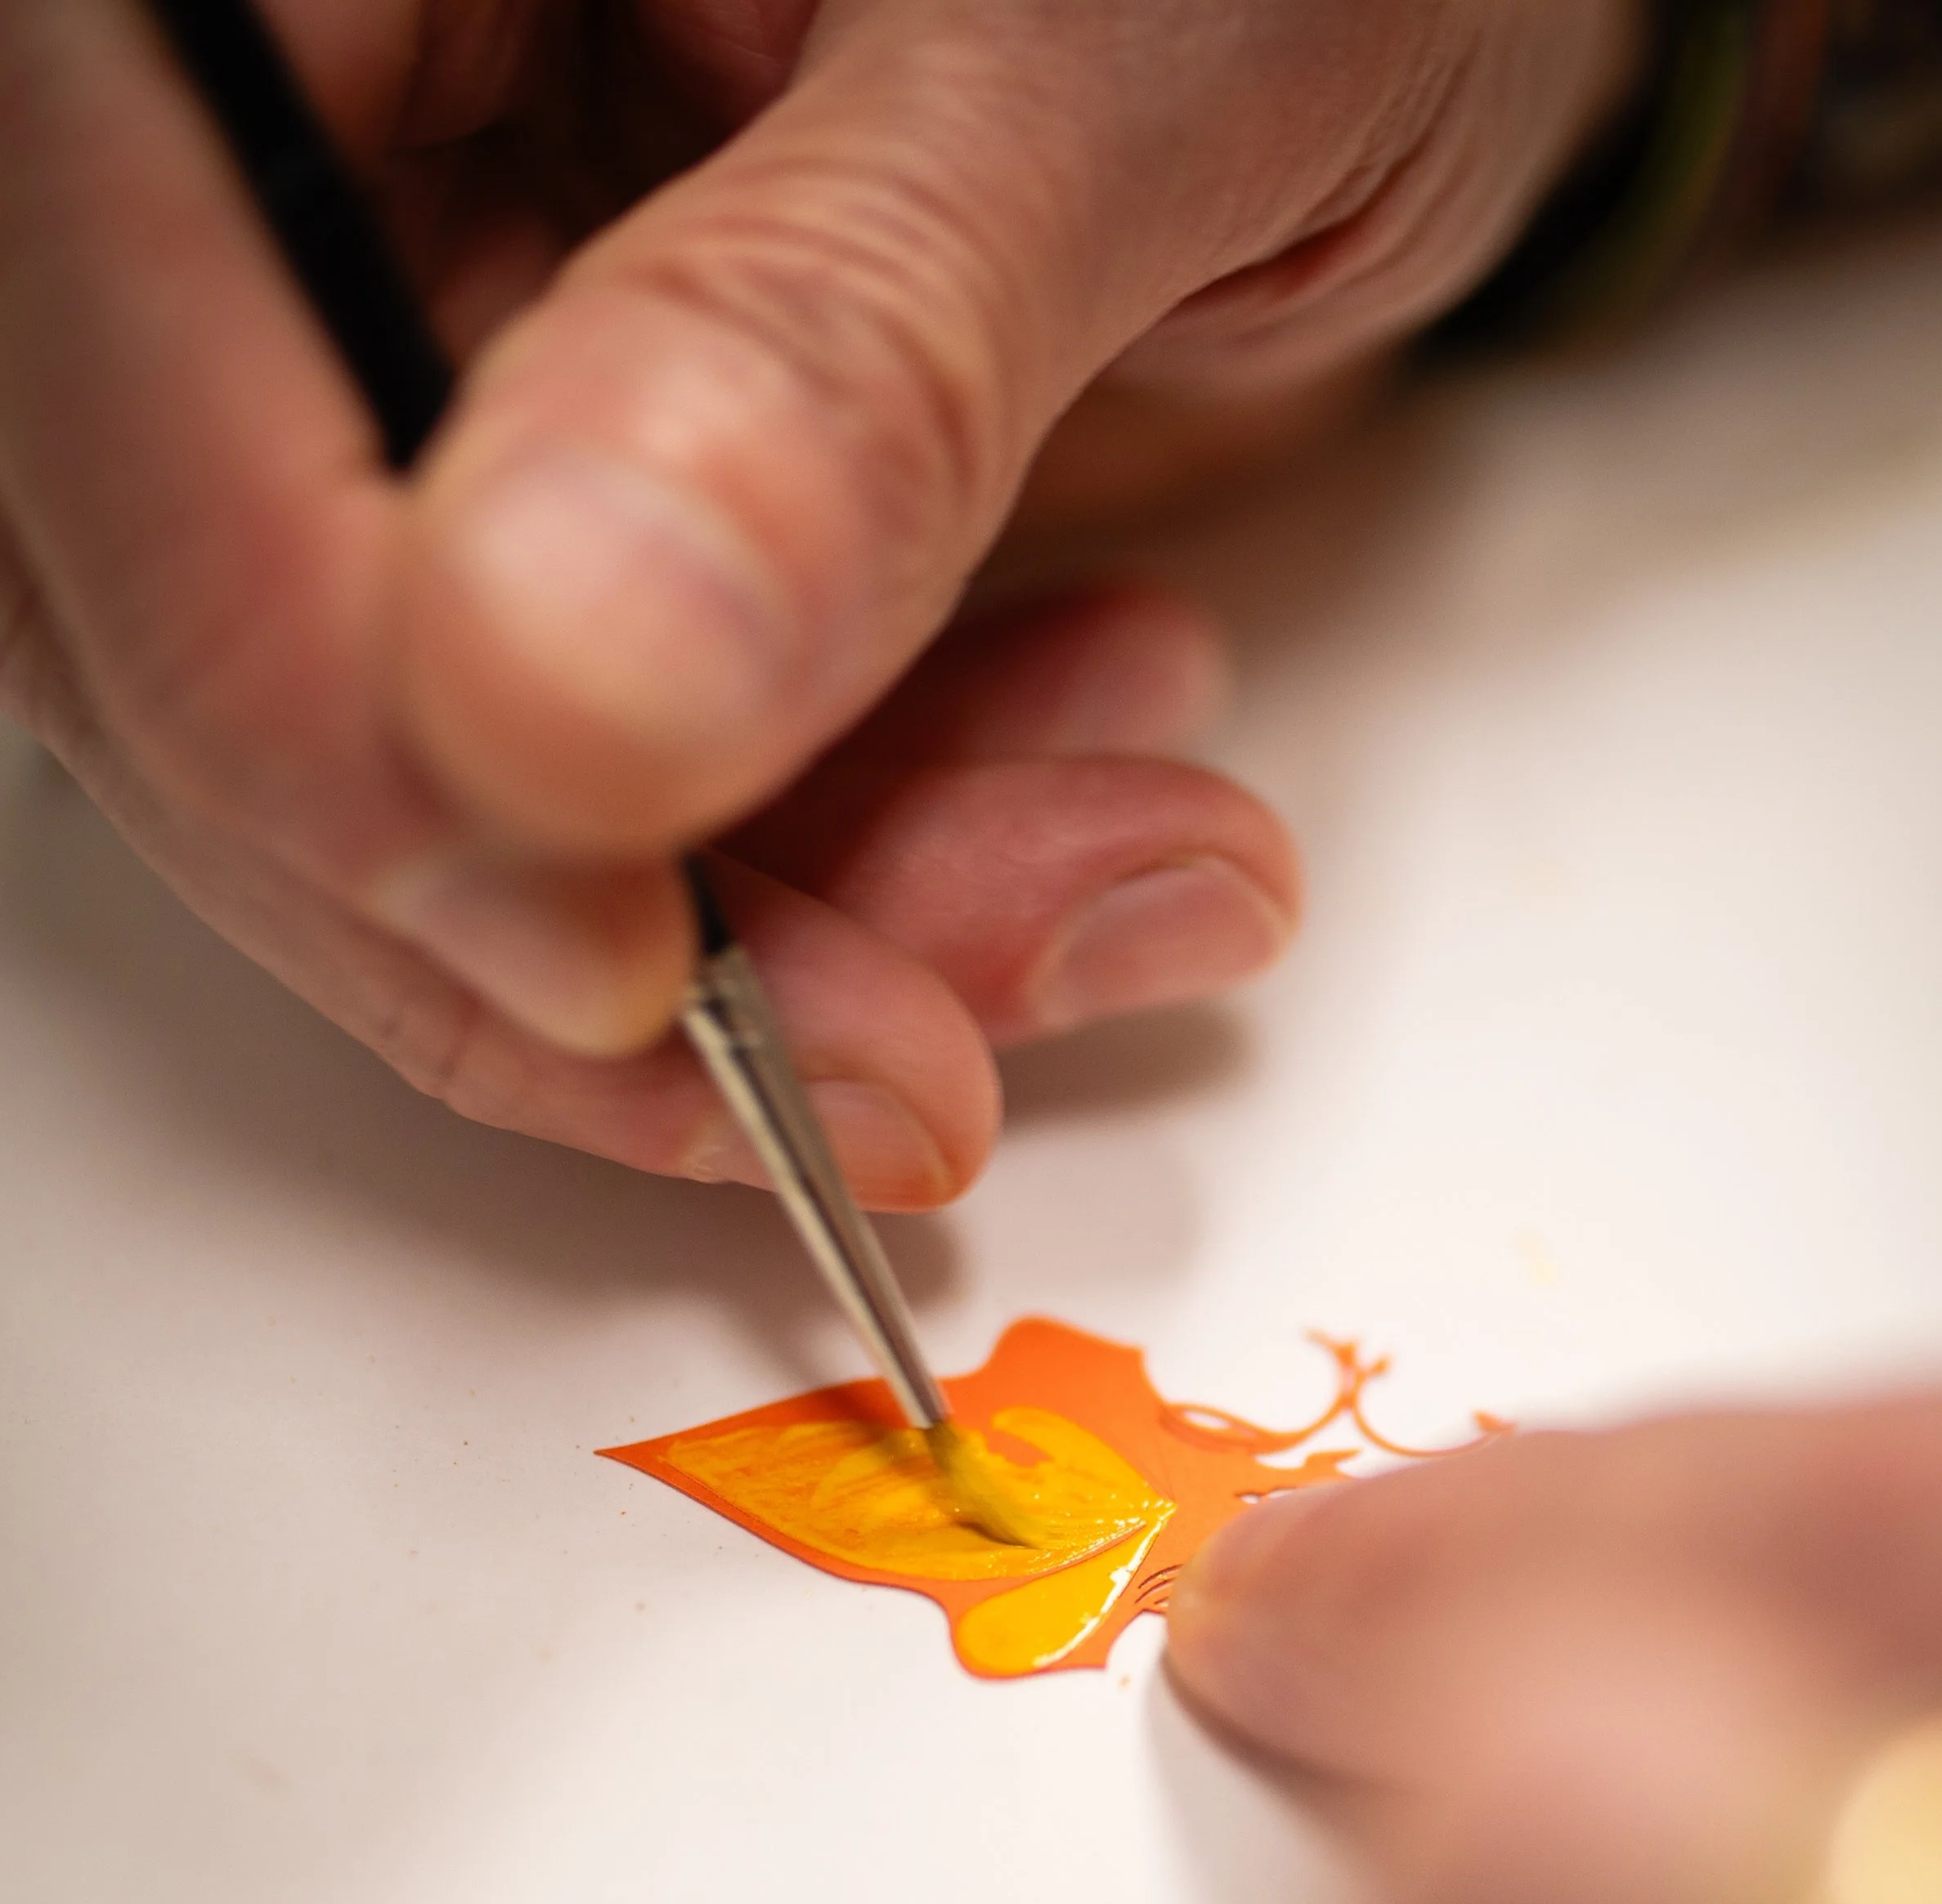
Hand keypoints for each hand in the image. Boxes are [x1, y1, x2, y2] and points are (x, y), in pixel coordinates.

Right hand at [0, 0, 1633, 1199]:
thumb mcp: (1116, 45)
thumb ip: (837, 339)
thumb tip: (561, 681)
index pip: (119, 356)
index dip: (325, 720)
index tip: (627, 966)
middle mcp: (298, 99)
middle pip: (223, 611)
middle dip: (596, 906)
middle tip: (906, 1059)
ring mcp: (410, 282)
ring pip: (423, 740)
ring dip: (772, 914)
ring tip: (1115, 883)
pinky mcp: (552, 444)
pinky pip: (593, 751)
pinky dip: (832, 849)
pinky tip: (1071, 809)